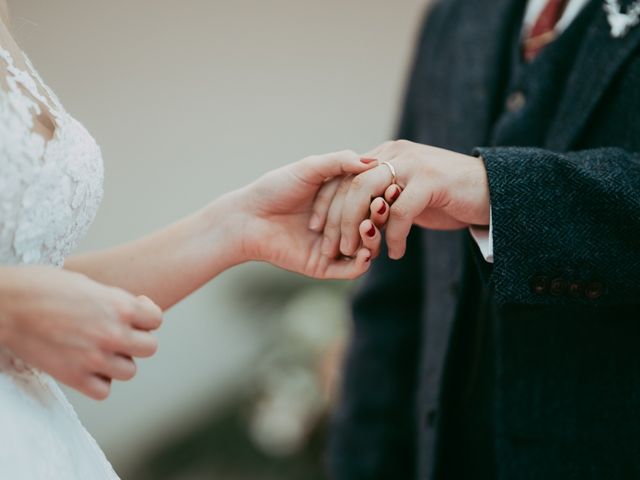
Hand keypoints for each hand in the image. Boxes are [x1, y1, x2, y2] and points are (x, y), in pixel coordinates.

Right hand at [0, 266, 161, 399]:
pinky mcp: (73, 376)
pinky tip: (88, 368)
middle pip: (149, 347)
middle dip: (137, 340)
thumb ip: (113, 301)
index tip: (133, 314)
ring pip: (130, 370)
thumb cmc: (41, 285)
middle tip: (119, 334)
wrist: (5, 303)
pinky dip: (99, 382)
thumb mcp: (88, 284)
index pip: (156, 319)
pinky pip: (103, 390)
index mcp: (119, 305)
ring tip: (101, 350)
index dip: (146, 316)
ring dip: (119, 362)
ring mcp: (94, 357)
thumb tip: (130, 313)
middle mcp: (112, 332)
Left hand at [237, 150, 378, 278]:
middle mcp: (340, 223)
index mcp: (340, 200)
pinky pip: (350, 269)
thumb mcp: (310, 168)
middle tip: (381, 209)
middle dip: (380, 218)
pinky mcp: (324, 266)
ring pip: (366, 249)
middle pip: (372, 225)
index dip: (382, 196)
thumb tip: (374, 161)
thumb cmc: (275, 188)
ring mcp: (333, 246)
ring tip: (368, 227)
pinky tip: (364, 252)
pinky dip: (362, 263)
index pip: (370, 200)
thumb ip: (340, 162)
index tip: (390, 189)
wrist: (248, 217)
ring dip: (373, 240)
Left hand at [329, 140, 489, 259]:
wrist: (493, 190)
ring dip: (359, 229)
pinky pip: (400, 213)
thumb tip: (357, 218)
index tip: (316, 228)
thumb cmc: (448, 197)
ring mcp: (413, 165)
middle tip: (332, 248)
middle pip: (350, 186)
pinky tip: (395, 253)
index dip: (325, 203)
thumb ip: (383, 196)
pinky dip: (393, 237)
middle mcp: (395, 154)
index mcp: (385, 155)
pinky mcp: (430, 182)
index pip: (343, 176)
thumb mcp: (409, 192)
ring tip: (358, 252)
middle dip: (336, 220)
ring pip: (369, 197)